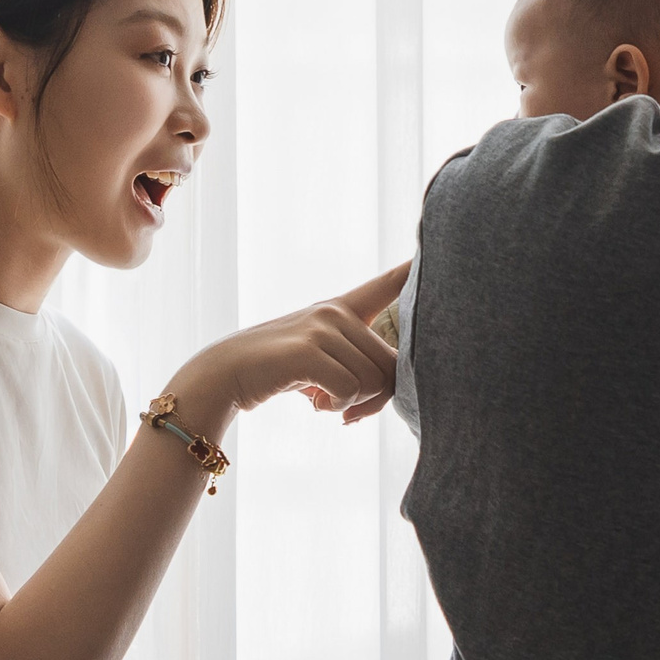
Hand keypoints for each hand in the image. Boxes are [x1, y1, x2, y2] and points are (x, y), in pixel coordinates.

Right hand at [175, 260, 408, 428]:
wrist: (222, 376)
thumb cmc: (276, 373)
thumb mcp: (318, 361)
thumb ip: (354, 368)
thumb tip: (386, 395)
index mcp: (341, 309)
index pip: (386, 285)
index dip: (415, 270)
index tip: (437, 248)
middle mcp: (335, 312)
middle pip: (392, 364)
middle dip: (377, 398)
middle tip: (348, 411)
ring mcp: (321, 327)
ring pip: (374, 380)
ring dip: (353, 404)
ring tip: (324, 402)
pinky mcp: (308, 350)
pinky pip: (350, 391)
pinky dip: (337, 408)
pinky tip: (314, 404)